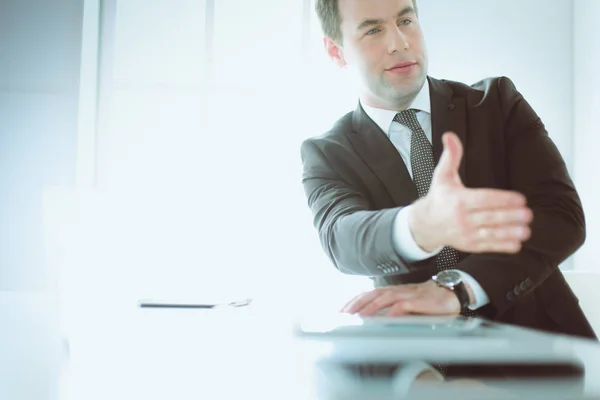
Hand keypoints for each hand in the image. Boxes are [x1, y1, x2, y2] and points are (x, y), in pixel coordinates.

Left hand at [340, 281, 459, 316]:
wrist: (451, 292)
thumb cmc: (428, 300)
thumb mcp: (408, 304)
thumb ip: (393, 309)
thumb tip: (377, 320)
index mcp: (394, 291)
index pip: (370, 293)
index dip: (356, 300)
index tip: (343, 310)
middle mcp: (398, 291)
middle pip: (373, 294)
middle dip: (357, 303)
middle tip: (345, 314)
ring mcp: (408, 295)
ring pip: (385, 298)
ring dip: (370, 307)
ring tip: (359, 316)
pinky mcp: (419, 301)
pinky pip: (403, 306)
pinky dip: (393, 312)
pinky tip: (384, 319)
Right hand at [409, 132, 532, 252]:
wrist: (424, 224)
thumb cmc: (438, 198)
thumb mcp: (442, 176)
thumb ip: (450, 156)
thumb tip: (450, 136)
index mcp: (458, 200)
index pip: (483, 199)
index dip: (502, 199)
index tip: (520, 199)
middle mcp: (462, 218)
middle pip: (489, 217)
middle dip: (510, 217)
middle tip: (528, 214)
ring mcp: (466, 233)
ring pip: (490, 233)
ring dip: (509, 233)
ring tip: (526, 231)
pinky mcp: (469, 245)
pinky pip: (487, 246)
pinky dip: (501, 246)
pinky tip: (516, 244)